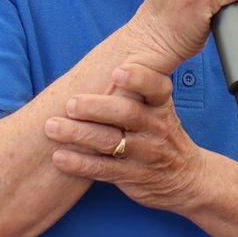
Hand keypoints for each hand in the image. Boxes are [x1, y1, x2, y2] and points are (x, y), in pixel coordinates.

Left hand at [44, 63, 205, 212]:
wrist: (185, 178)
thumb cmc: (160, 133)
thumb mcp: (160, 109)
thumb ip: (138, 89)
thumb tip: (101, 58)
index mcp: (161, 106)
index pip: (156, 88)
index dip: (139, 79)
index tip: (118, 71)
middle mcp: (156, 128)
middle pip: (127, 114)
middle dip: (96, 107)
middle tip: (70, 103)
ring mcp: (146, 154)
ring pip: (111, 142)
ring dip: (79, 134)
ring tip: (52, 127)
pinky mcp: (133, 177)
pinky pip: (103, 169)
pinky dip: (80, 164)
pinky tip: (59, 157)